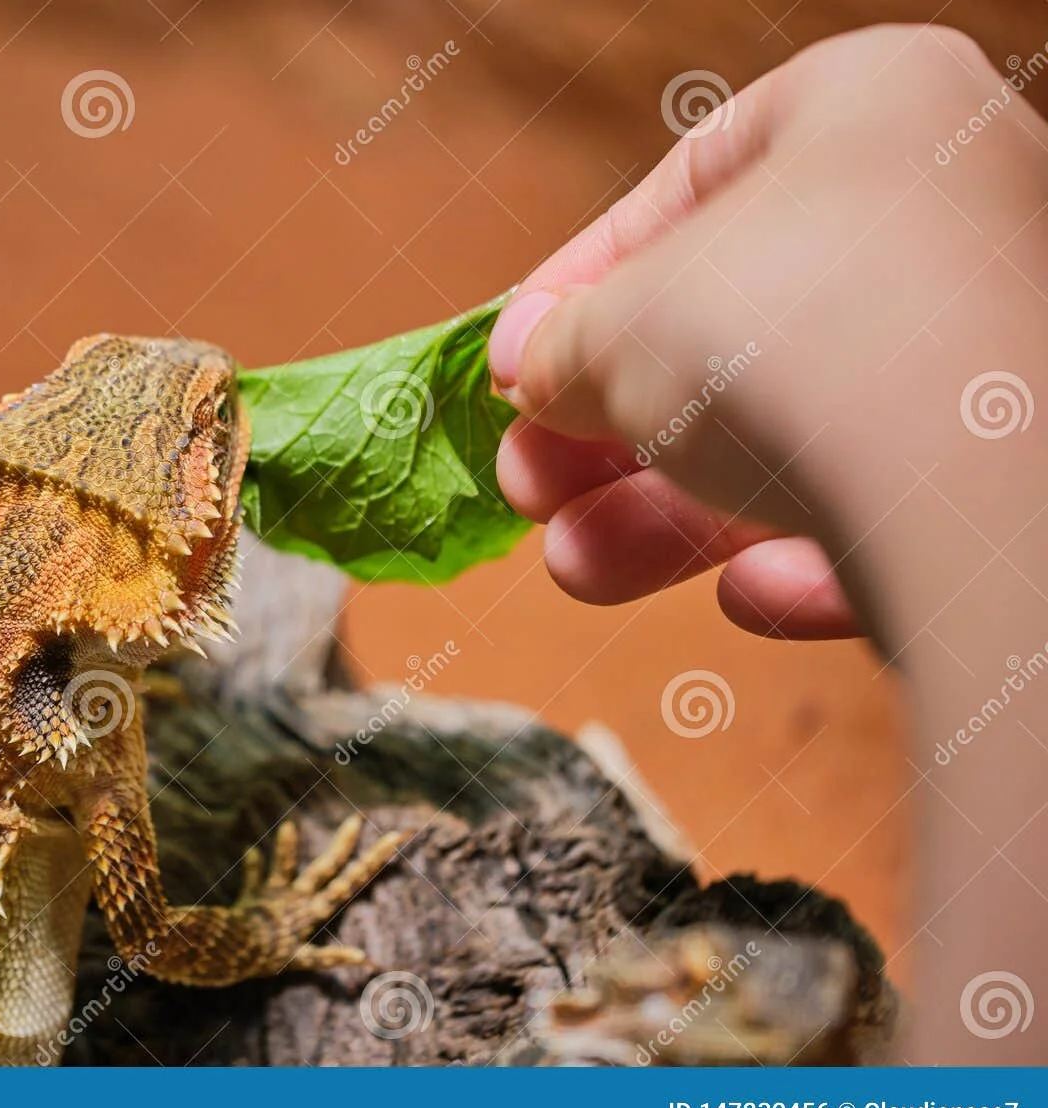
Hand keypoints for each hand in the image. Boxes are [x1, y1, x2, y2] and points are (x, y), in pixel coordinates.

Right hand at [489, 23, 1047, 644]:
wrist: (995, 496)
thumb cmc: (793, 341)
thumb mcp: (621, 323)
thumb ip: (564, 342)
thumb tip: (535, 369)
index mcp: (871, 109)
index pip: (689, 185)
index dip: (578, 284)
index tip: (514, 367)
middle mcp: (953, 214)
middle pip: (738, 331)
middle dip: (610, 430)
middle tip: (530, 486)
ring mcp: (1000, 347)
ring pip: (808, 434)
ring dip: (670, 515)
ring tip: (579, 567)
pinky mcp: (1026, 477)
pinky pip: (899, 506)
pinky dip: (812, 552)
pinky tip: (755, 595)